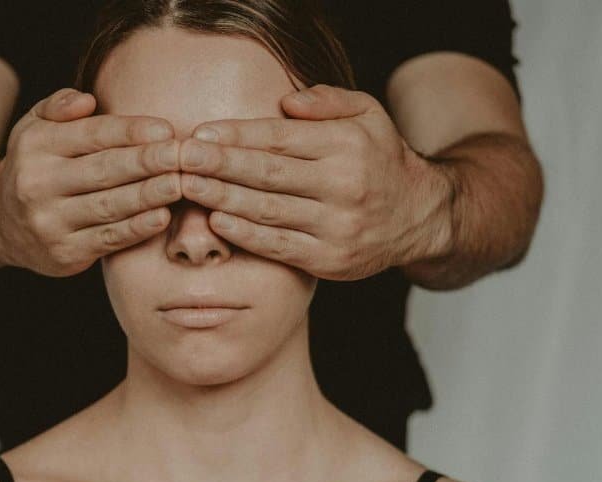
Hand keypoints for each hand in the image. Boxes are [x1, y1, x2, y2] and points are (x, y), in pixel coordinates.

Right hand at [0, 88, 182, 276]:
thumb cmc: (34, 167)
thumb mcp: (34, 127)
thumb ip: (59, 106)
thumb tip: (87, 100)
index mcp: (36, 146)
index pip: (91, 135)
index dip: (131, 132)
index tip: (166, 130)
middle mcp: (38, 184)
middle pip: (103, 170)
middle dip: (147, 162)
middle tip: (182, 155)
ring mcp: (50, 222)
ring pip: (108, 206)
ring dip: (148, 195)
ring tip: (180, 183)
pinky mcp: (64, 253)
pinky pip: (107, 239)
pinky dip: (136, 229)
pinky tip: (162, 217)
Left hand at [176, 84, 454, 280]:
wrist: (419, 217)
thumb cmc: (379, 160)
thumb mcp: (367, 115)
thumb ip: (327, 101)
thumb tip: (286, 101)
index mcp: (347, 146)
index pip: (282, 138)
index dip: (238, 136)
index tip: (203, 133)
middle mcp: (343, 186)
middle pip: (269, 174)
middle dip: (220, 165)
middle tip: (183, 157)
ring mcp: (336, 227)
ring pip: (268, 211)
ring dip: (222, 198)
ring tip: (188, 187)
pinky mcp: (329, 260)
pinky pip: (278, 246)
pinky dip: (244, 234)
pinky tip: (216, 221)